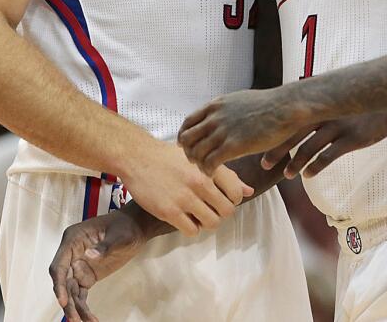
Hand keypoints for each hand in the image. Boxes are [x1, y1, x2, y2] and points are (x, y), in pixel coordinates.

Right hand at [50, 211, 145, 321]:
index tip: (63, 300)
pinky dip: (83, 306)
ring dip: (75, 307)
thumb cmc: (126, 226)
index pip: (59, 264)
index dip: (59, 283)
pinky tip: (90, 318)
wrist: (136, 228)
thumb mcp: (119, 235)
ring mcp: (78, 265)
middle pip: (63, 281)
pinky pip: (80, 294)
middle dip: (66, 300)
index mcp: (73, 239)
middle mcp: (72, 253)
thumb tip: (90, 255)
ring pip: (70, 291)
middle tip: (74, 318)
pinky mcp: (87, 275)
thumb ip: (105, 246)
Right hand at [119, 141, 251, 236]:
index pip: (236, 194)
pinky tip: (184, 218)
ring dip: (207, 222)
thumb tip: (248, 191)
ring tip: (197, 213)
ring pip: (212, 223)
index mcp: (210, 168)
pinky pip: (192, 231)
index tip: (222, 198)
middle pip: (227, 211)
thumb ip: (226, 175)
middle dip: (220, 212)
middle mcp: (200, 182)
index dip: (233, 200)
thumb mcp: (200, 159)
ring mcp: (185, 198)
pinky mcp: (169, 211)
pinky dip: (191, 228)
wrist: (138, 157)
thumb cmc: (170, 157)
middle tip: (209, 207)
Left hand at [178, 87, 311, 173]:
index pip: (188, 123)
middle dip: (189, 152)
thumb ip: (226, 109)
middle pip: (187, 139)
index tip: (188, 147)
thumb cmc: (269, 105)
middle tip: (196, 162)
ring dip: (199, 164)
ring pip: (197, 153)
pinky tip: (214, 174)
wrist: (285, 107)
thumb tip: (223, 114)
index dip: (185, 137)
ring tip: (206, 170)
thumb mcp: (240, 100)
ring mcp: (223, 131)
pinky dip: (208, 170)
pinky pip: (210, 162)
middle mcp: (215, 117)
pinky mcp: (233, 146)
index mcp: (216, 105)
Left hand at [260, 111, 386, 178]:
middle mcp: (325, 114)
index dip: (274, 132)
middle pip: (294, 133)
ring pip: (310, 147)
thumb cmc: (364, 104)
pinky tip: (308, 175)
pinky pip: (329, 155)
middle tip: (264, 164)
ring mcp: (339, 126)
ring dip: (296, 163)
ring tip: (287, 175)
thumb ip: (322, 107)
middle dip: (277, 150)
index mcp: (320, 105)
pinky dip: (316, 166)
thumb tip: (302, 113)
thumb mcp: (340, 100)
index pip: (290, 119)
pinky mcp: (353, 138)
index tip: (259, 145)